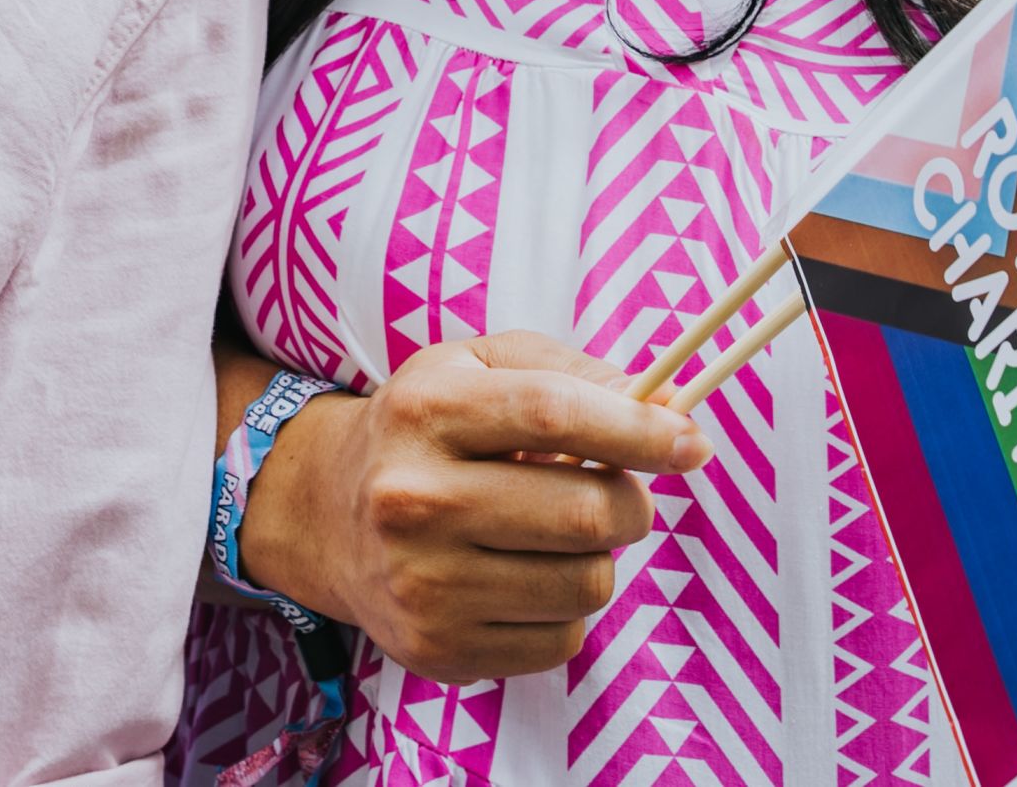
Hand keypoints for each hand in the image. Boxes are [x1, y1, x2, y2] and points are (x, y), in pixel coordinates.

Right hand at [235, 331, 707, 681]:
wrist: (325, 515)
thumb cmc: (426, 431)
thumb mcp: (478, 367)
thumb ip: (572, 374)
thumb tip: (668, 405)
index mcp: (428, 411)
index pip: (555, 415)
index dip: (640, 431)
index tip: (691, 443)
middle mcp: (415, 499)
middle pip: (584, 512)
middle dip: (632, 504)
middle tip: (623, 496)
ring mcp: (423, 583)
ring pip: (585, 585)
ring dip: (598, 560)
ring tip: (557, 537)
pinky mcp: (438, 649)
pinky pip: (561, 641)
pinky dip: (565, 610)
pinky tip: (523, 578)